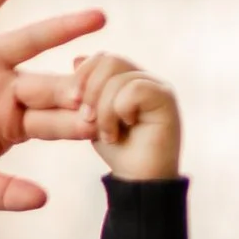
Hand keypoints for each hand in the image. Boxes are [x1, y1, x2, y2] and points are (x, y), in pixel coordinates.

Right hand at [0, 0, 104, 210]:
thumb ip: (4, 194)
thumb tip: (45, 200)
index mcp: (14, 124)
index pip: (55, 123)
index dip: (76, 122)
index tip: (102, 124)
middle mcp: (7, 88)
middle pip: (53, 83)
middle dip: (80, 83)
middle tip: (111, 77)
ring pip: (32, 40)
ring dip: (65, 28)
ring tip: (100, 17)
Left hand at [73, 53, 181, 181]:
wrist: (138, 180)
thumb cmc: (117, 150)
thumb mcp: (92, 117)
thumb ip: (86, 90)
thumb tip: (77, 59)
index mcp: (127, 78)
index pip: (101, 58)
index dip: (82, 76)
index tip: (72, 103)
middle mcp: (144, 77)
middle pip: (108, 60)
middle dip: (90, 91)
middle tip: (87, 119)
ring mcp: (157, 86)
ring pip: (118, 77)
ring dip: (104, 109)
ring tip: (108, 132)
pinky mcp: (165, 98)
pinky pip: (134, 89)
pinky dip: (120, 111)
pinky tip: (125, 128)